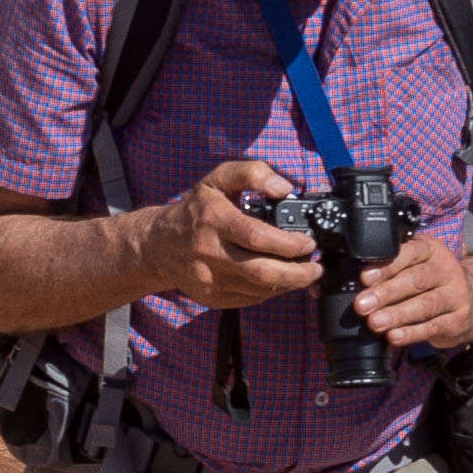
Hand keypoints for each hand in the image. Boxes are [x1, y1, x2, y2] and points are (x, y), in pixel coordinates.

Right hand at [142, 162, 319, 312]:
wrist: (158, 245)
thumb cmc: (195, 210)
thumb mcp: (218, 179)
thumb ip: (252, 173)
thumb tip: (284, 187)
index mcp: (214, 220)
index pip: (257, 237)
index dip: (289, 244)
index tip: (308, 243)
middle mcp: (209, 252)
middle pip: (262, 271)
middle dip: (298, 273)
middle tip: (315, 266)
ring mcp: (210, 280)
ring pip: (259, 289)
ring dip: (289, 283)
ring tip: (303, 272)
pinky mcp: (212, 298)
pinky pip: (251, 299)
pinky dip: (271, 291)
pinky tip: (279, 279)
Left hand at [353, 233, 472, 352]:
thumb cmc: (433, 280)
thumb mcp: (417, 264)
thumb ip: (393, 268)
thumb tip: (360, 283)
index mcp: (431, 250)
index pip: (409, 253)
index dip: (386, 266)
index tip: (364, 278)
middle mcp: (446, 270)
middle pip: (416, 280)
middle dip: (386, 293)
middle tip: (362, 305)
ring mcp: (456, 295)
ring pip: (425, 305)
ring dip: (397, 315)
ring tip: (375, 323)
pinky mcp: (458, 320)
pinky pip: (433, 327)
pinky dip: (411, 333)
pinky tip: (394, 337)